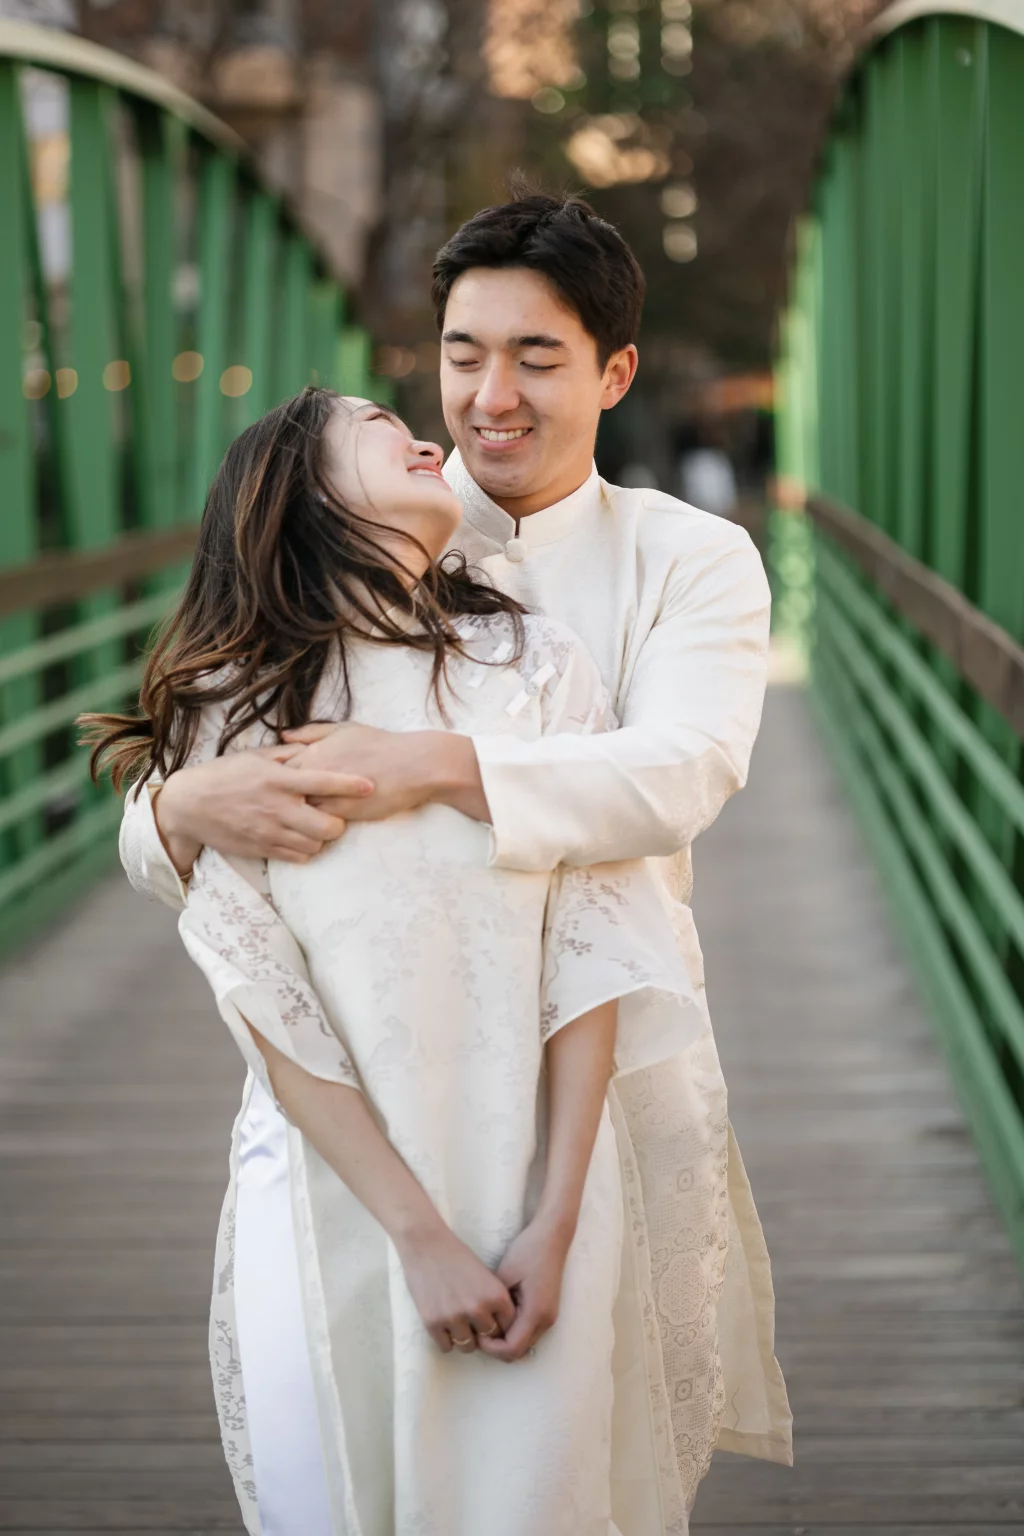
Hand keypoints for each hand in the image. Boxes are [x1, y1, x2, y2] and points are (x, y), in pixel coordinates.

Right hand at [154, 744, 373, 870]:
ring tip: (317, 827)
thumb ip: (287, 754)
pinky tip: (302, 839)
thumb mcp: (254, 756)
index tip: (370, 785)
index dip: (350, 784)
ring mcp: (269, 832)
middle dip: (339, 823)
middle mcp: (277, 808)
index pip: (322, 782)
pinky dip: (307, 850)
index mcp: (277, 779)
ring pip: (315, 845)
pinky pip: (298, 857)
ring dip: (323, 838)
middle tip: (336, 815)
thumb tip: (313, 747)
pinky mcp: (262, 849)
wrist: (190, 805)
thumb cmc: (224, 775)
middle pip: (327, 826)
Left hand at [282, 722, 490, 824]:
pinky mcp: (342, 814)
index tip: (272, 783)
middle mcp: (316, 774)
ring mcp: (328, 795)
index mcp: (313, 751)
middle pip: (283, 792)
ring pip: (298, 810)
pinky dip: (311, 824)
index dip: (273, 776)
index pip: (278, 767)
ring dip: (293, 814)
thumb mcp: (344, 730)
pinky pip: (317, 823)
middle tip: (273, 803)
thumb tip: (284, 735)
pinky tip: (310, 824)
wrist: (412, 766)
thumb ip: (311, 732)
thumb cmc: (379, 745)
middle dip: (278, 798)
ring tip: (287, 817)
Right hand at [395, 1222, 517, 1354]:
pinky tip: (443, 1324)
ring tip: (457, 1323)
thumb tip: (497, 1329)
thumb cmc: (457, 1256)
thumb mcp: (485, 1275)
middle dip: (481, 1332)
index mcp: (495, 1295)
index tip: (491, 1321)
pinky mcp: (432, 1323)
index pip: (508, 1326)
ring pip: (467, 1346)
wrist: (426, 1245)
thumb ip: (493, 1300)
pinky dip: (445, 1339)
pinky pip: (446, 1347)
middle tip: (471, 1322)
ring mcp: (455, 1317)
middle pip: (488, 1338)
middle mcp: (478, 1309)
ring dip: (464, 1337)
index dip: (499, 1325)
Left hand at [477, 1213, 573, 1362]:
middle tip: (478, 1329)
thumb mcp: (504, 1276)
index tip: (476, 1331)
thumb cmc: (527, 1251)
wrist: (551, 1236)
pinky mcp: (547, 1311)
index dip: (490, 1347)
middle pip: (518, 1352)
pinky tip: (499, 1316)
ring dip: (504, 1340)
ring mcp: (549, 1317)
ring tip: (487, 1322)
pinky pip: (528, 1333)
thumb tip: (481, 1324)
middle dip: (496, 1347)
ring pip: (523, 1344)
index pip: (511, 1349)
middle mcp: (546, 1321)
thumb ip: (494, 1305)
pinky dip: (512, 1332)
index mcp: (536, 1313)